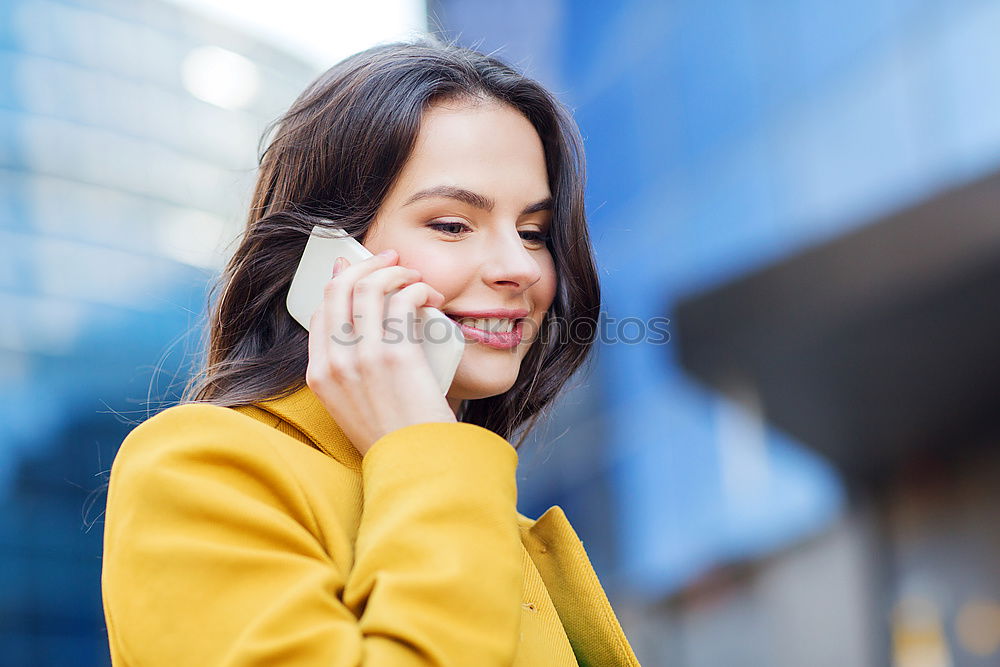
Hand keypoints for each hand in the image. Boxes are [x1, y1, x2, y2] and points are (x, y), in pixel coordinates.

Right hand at [305, 248, 456, 456]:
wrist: (417, 466)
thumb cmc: (397, 436)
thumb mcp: (357, 405)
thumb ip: (354, 369)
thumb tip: (367, 324)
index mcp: (318, 376)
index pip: (320, 310)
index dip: (341, 280)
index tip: (362, 268)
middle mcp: (333, 364)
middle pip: (339, 288)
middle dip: (367, 264)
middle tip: (393, 261)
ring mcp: (362, 358)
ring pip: (370, 287)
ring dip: (397, 272)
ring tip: (417, 280)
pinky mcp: (394, 356)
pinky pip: (402, 300)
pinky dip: (418, 288)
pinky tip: (431, 296)